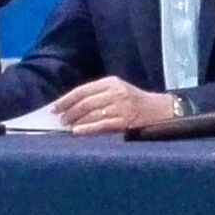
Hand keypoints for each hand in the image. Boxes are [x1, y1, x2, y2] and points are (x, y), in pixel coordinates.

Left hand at [51, 76, 176, 134]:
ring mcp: (121, 107)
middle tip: (60, 120)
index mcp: (111, 82)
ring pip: (92, 114)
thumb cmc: (134, 102)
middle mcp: (116, 92)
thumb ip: (97, 95)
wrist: (159, 110)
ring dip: (76, 121)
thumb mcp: (117, 91)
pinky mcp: (126, 121)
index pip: (83, 90)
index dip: (66, 100)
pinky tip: (78, 132)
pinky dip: (88, 129)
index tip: (54, 108)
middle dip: (69, 112)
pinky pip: (102, 125)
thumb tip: (71, 107)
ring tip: (67, 127)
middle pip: (85, 102)